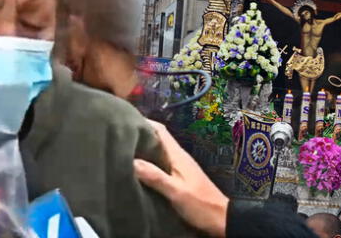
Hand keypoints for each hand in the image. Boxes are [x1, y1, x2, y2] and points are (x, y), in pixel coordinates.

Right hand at [134, 120, 228, 236]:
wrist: (221, 219)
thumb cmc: (201, 204)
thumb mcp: (176, 191)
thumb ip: (155, 176)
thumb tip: (132, 161)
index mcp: (178, 155)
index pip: (160, 130)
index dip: (144, 122)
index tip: (125, 121)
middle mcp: (178, 157)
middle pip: (157, 139)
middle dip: (140, 135)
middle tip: (119, 137)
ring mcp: (179, 166)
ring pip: (158, 151)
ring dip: (143, 149)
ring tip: (124, 151)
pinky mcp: (179, 177)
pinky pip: (160, 163)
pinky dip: (149, 162)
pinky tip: (138, 170)